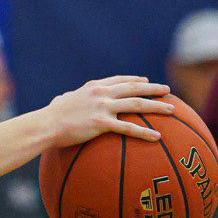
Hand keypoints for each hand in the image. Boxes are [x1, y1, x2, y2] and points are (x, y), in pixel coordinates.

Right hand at [47, 76, 172, 147]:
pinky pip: (128, 128)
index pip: (119, 80)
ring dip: (156, 106)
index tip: (146, 81)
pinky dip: (144, 132)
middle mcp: (101, 93)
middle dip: (153, 88)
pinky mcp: (102, 123)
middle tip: (168, 90)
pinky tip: (157, 137)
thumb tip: (63, 99)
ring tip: (172, 110)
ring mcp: (103, 107)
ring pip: (136, 104)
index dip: (135, 80)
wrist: (45, 125)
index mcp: (93, 87)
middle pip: (134, 88)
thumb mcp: (62, 101)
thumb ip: (68, 98)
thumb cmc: (50, 116)